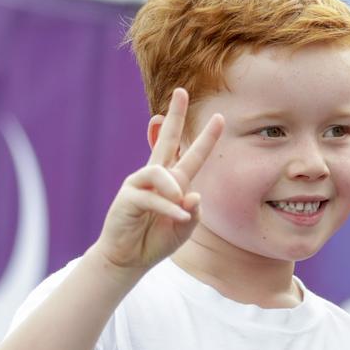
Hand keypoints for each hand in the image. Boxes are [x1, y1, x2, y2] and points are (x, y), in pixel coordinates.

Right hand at [92, 88, 223, 274]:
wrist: (130, 258)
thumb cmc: (158, 239)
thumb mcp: (186, 228)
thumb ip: (194, 211)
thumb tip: (193, 194)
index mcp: (175, 181)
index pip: (192, 154)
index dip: (207, 137)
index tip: (220, 117)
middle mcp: (157, 177)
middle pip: (166, 140)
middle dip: (175, 116)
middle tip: (181, 92)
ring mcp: (140, 184)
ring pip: (160, 172)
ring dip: (174, 191)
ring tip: (181, 210)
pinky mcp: (128, 197)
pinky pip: (152, 197)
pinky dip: (168, 208)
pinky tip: (177, 216)